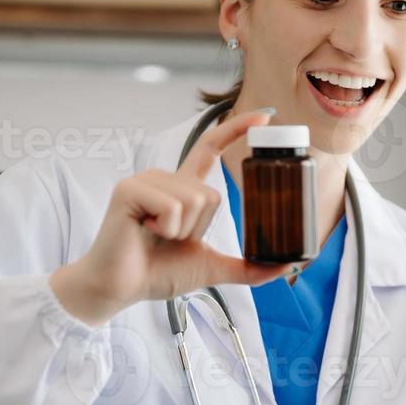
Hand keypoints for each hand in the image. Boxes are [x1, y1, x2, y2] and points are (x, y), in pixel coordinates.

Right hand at [51, 109, 293, 325]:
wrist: (119, 289)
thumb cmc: (156, 273)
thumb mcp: (210, 268)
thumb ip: (247, 267)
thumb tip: (286, 267)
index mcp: (182, 190)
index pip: (211, 149)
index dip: (236, 130)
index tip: (265, 116)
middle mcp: (165, 178)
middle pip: (211, 194)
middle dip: (197, 229)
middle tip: (168, 240)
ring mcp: (146, 180)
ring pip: (194, 199)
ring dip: (181, 231)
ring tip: (154, 236)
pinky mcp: (130, 189)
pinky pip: (172, 207)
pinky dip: (166, 229)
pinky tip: (143, 232)